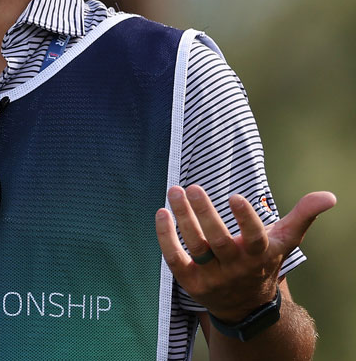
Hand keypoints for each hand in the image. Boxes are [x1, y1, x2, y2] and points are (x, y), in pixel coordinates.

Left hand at [155, 185, 335, 321]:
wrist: (245, 304)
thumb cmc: (263, 260)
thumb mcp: (284, 240)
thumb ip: (303, 216)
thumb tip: (329, 196)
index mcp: (259, 255)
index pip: (254, 238)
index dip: (245, 219)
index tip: (235, 196)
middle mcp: (235, 267)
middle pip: (217, 241)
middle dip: (205, 214)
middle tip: (193, 188)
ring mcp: (212, 276)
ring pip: (195, 247)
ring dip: (183, 219)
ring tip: (174, 191)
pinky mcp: (191, 281)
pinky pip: (175, 258)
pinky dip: (165, 237)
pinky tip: (162, 213)